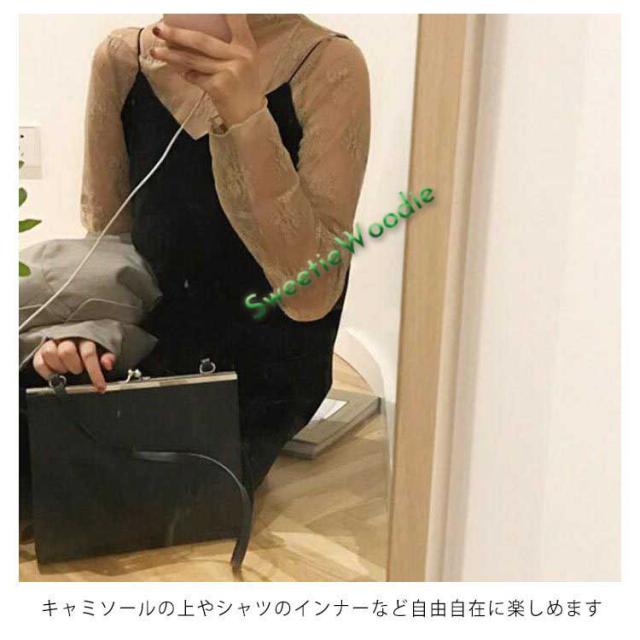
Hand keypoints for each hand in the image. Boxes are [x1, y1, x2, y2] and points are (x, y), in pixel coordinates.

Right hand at [33, 339, 114, 392]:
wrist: (77, 338)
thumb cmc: (91, 347)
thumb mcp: (103, 351)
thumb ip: (107, 357)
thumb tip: (108, 364)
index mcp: (86, 338)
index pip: (89, 354)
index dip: (94, 372)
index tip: (100, 386)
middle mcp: (68, 338)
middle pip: (66, 351)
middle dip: (74, 366)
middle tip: (78, 371)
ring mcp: (53, 343)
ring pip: (49, 352)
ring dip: (59, 366)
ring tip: (66, 371)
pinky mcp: (41, 350)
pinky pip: (38, 361)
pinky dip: (46, 371)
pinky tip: (54, 375)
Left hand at [150, 15, 264, 126]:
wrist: (249, 117)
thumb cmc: (243, 88)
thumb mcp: (245, 63)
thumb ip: (229, 47)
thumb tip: (194, 34)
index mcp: (247, 47)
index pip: (236, 20)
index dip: (225, 9)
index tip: (210, 4)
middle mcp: (240, 57)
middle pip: (201, 40)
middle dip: (177, 34)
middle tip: (159, 29)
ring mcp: (229, 72)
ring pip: (193, 60)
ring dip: (172, 55)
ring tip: (156, 51)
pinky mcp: (219, 87)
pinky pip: (194, 77)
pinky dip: (185, 74)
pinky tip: (179, 72)